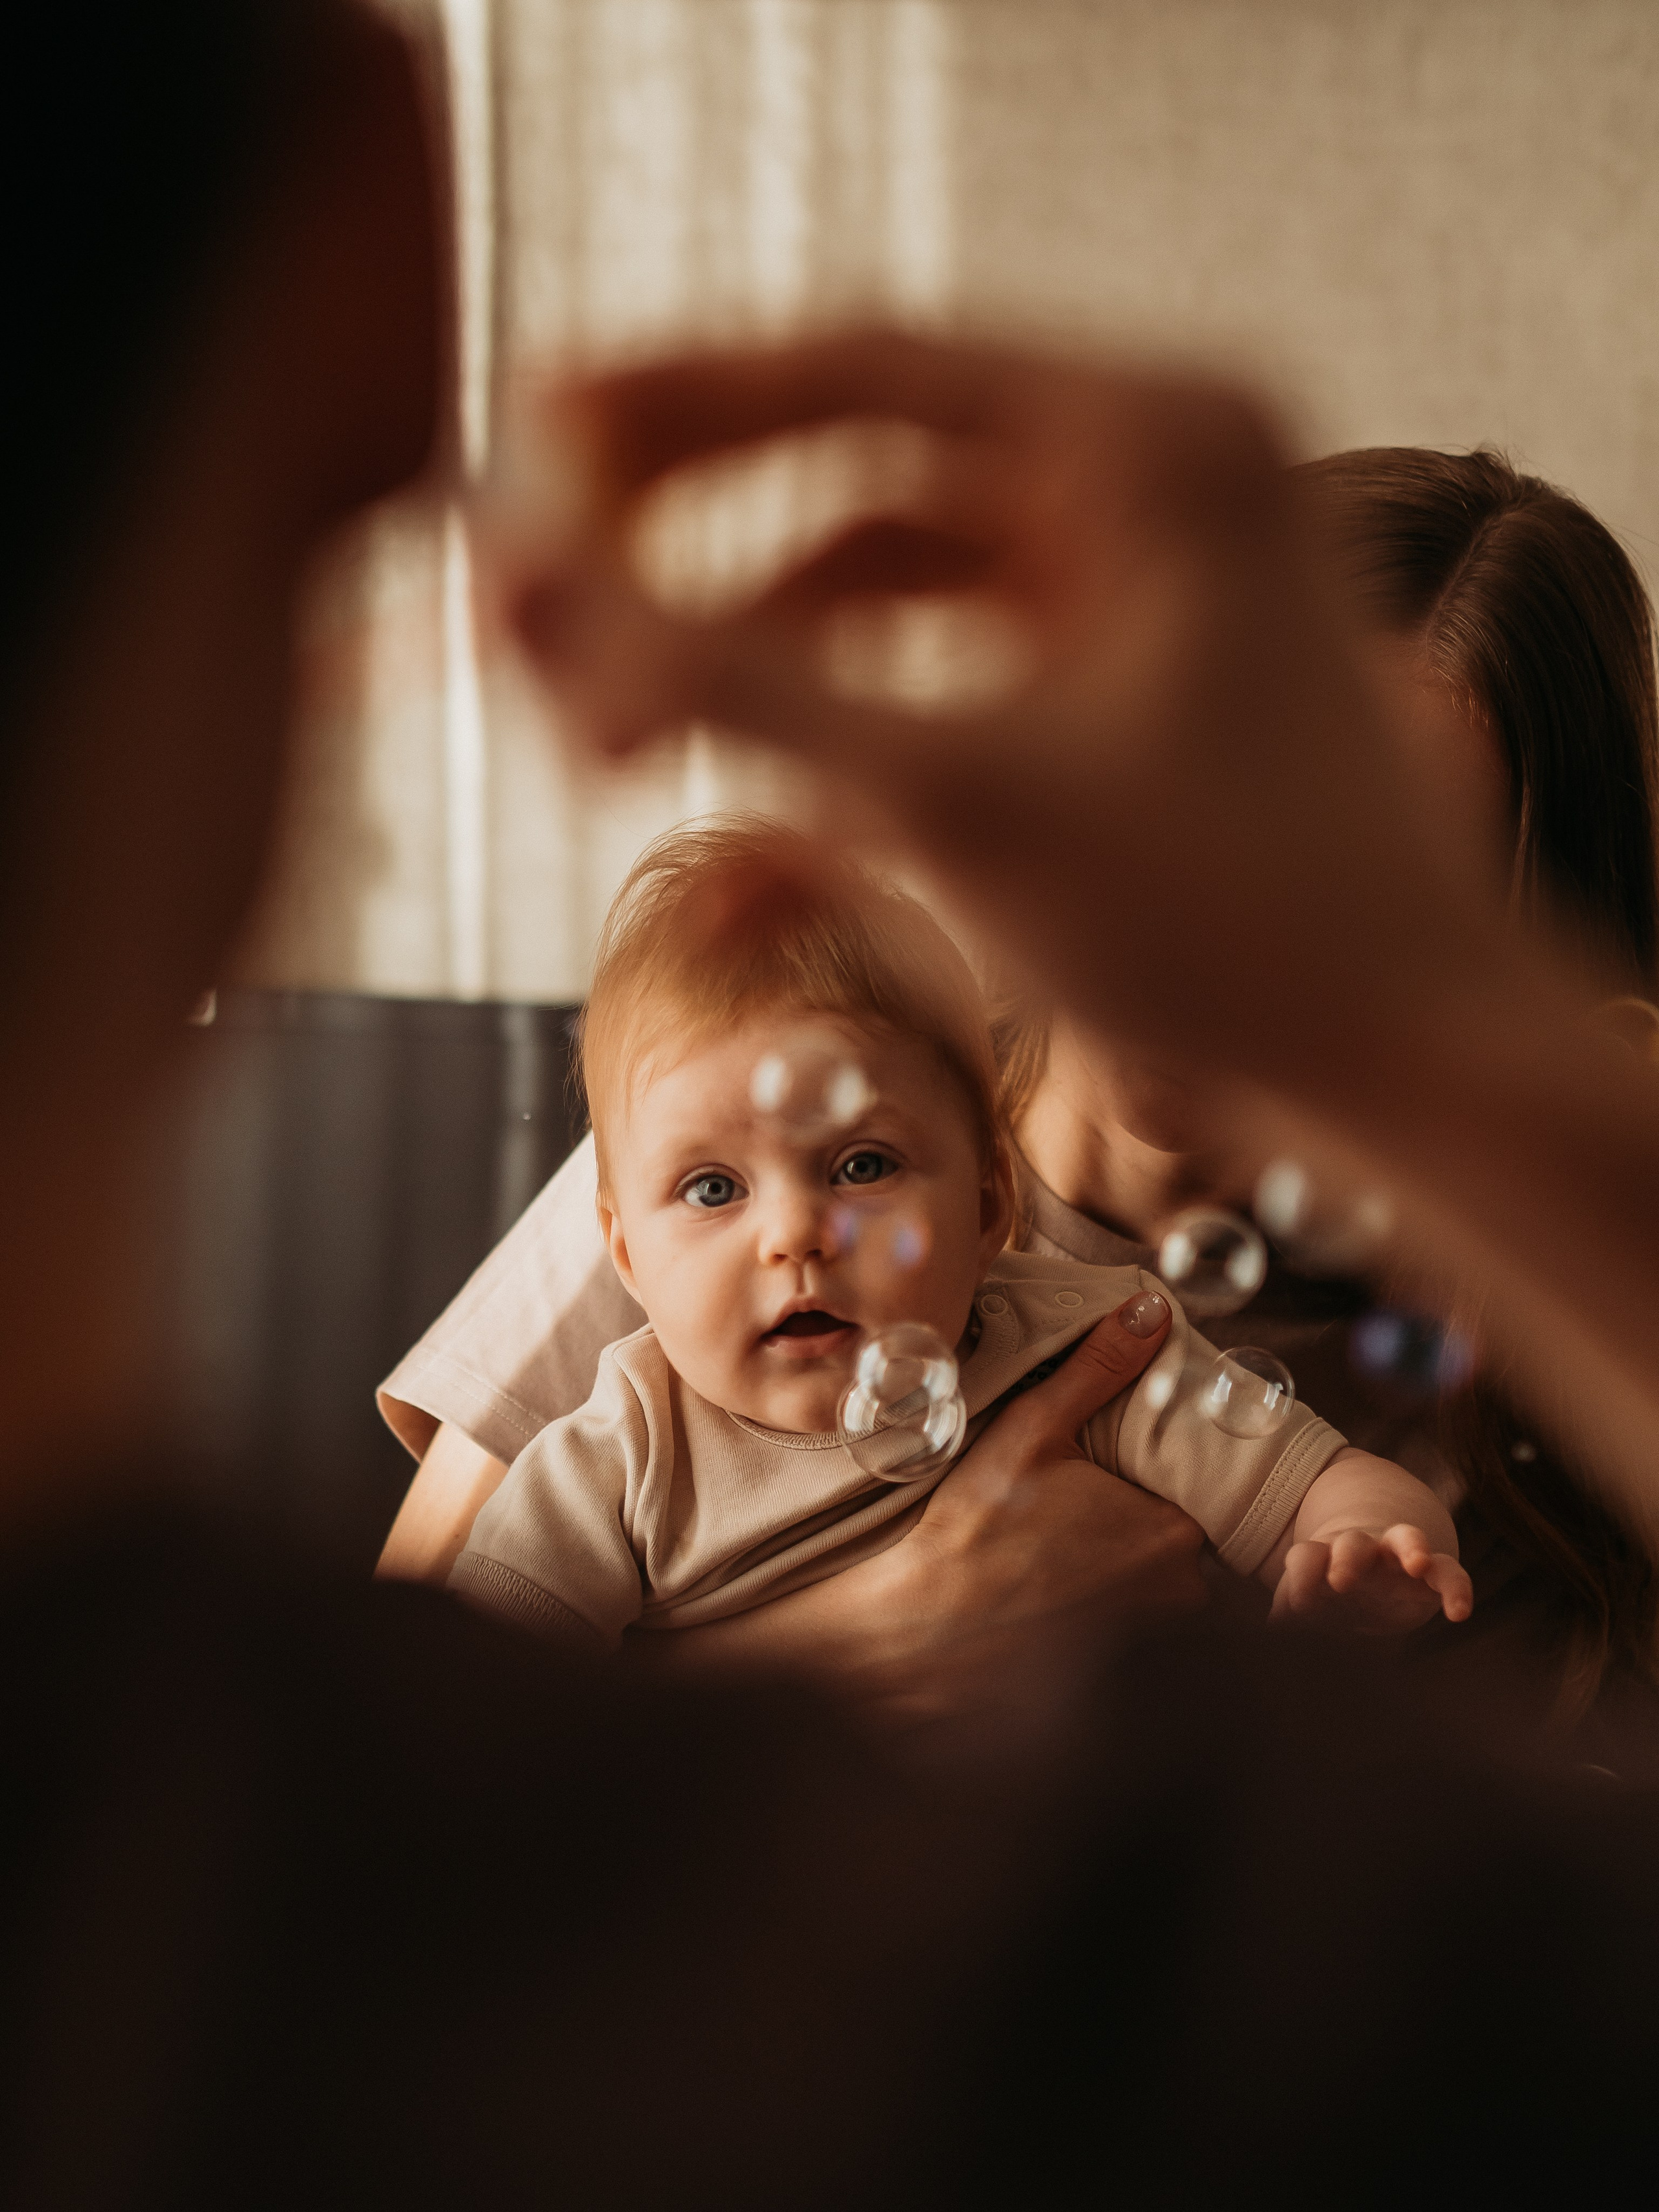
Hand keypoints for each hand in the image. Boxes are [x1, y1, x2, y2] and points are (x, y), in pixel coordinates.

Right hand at [495, 331, 1510, 1085]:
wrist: (1404, 1066)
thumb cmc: (1232, 926)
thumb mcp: (954, 795)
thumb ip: (726, 684)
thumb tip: (526, 589)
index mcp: (1150, 446)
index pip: (863, 367)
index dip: (677, 404)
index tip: (534, 434)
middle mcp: (1155, 492)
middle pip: (864, 476)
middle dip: (698, 556)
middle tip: (551, 604)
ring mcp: (1143, 598)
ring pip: (896, 595)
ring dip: (756, 663)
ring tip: (613, 744)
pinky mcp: (1127, 701)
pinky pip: (947, 688)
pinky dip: (842, 746)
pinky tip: (728, 847)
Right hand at [865, 1290, 1206, 1723]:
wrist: (919, 1633)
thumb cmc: (974, 1530)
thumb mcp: (1032, 1430)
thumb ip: (1100, 1368)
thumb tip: (1151, 1307)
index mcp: (1172, 1530)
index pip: (1211, 1496)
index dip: (1175, 1483)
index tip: (1136, 1477)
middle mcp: (1181, 1594)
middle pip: (1198, 1549)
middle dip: (1157, 1530)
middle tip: (1096, 1517)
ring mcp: (1155, 1646)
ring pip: (1174, 1596)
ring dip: (1141, 1578)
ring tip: (1077, 1561)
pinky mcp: (1124, 1680)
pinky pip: (1146, 1641)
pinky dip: (1120, 1621)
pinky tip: (1068, 1605)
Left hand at [1271, 1523, 1473, 1634]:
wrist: (1370, 1579)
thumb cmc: (1327, 1593)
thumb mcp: (1308, 1602)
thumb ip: (1288, 1612)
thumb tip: (1268, 1633)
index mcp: (1324, 1558)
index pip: (1307, 1557)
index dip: (1301, 1576)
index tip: (1299, 1605)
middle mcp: (1360, 1551)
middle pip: (1353, 1542)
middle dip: (1347, 1557)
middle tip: (1340, 1579)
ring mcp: (1397, 1557)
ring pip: (1406, 1537)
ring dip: (1411, 1546)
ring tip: (1418, 1563)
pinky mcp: (1431, 1572)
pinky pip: (1449, 1571)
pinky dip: (1456, 1587)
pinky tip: (1459, 1612)